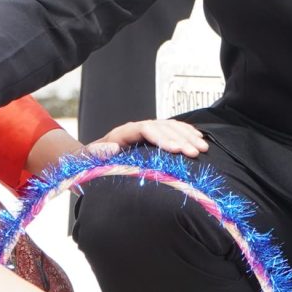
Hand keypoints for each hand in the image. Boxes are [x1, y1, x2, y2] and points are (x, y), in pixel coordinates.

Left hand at [91, 117, 209, 157]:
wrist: (90, 161)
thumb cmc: (91, 164)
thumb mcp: (89, 161)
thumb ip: (98, 154)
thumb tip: (111, 147)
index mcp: (121, 134)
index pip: (145, 129)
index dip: (162, 138)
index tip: (177, 149)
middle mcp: (135, 129)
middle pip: (162, 127)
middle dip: (180, 139)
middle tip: (195, 152)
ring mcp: (145, 131)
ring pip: (170, 127)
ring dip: (187, 136)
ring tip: (202, 148)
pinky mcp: (152, 137)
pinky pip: (173, 129)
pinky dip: (187, 133)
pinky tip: (198, 138)